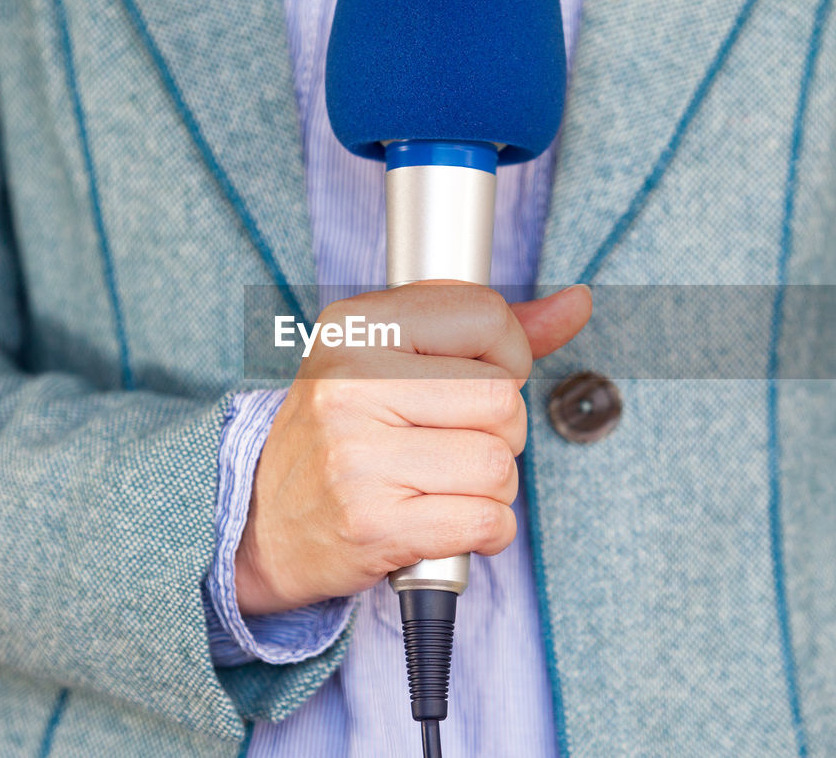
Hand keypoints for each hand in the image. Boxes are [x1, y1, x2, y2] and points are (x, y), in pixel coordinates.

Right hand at [234, 282, 591, 614]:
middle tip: (449, 444)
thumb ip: (490, 332)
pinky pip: (486, 521)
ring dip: (491, 487)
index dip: (506, 356)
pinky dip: (487, 530)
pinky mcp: (371, 523)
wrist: (259, 522)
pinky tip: (449, 522)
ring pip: (499, 464)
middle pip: (502, 399)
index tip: (477, 381)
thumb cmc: (341, 435)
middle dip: (499, 432)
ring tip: (443, 484)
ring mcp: (357, 455)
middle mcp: (349, 384)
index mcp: (356, 327)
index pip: (485, 315)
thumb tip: (576, 304)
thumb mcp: (394, 359)